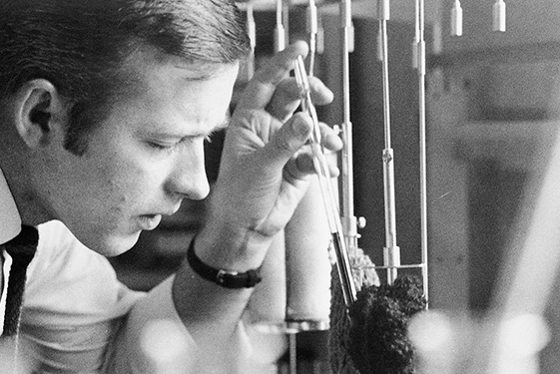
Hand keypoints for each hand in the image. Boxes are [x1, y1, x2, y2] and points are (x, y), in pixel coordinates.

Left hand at [197, 41, 341, 269]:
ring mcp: (285, 146)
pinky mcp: (299, 165)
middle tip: (322, 97)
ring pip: (309, 127)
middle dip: (309, 94)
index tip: (300, 49)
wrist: (247, 228)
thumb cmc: (239, 195)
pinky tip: (328, 170)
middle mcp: (268, 129)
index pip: (265, 84)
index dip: (282, 64)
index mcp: (249, 121)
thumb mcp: (260, 166)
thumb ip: (285, 142)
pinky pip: (316, 154)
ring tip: (327, 146)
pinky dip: (324, 160)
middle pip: (292, 99)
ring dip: (322, 134)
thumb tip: (308, 120)